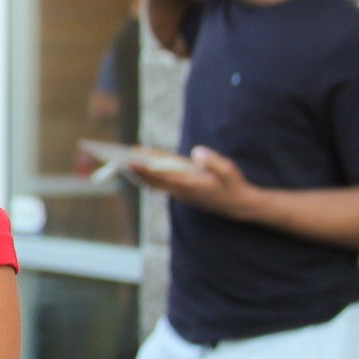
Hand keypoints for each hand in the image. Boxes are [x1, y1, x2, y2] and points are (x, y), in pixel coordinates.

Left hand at [130, 146, 253, 217]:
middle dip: (137, 169)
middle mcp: (181, 191)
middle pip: (153, 180)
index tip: (129, 161)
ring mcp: (180, 193)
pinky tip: (143, 165)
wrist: (238, 205)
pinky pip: (161, 184)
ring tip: (126, 159)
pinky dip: (150, 176)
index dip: (145, 168)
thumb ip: (213, 162)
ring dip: (140, 173)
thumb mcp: (229, 171)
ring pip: (155, 183)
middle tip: (119, 156)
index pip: (162, 176)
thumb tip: (197, 152)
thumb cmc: (234, 186)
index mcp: (190, 185)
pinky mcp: (182, 192)